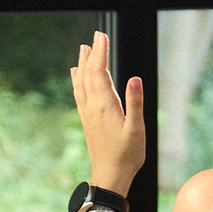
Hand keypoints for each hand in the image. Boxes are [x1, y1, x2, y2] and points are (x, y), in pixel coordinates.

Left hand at [72, 31, 147, 195]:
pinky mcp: (88, 120)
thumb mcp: (136, 129)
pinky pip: (79, 93)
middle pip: (89, 73)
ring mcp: (88, 113)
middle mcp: (92, 106)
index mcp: (104, 105)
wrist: (110, 176)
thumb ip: (135, 102)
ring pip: (82, 82)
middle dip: (92, 53)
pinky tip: (76, 75)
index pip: (100, 72)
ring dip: (83, 64)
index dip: (100, 52)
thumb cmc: (127, 155)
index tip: (102, 36)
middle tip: (96, 35)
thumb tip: (134, 78)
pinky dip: (78, 80)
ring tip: (83, 49)